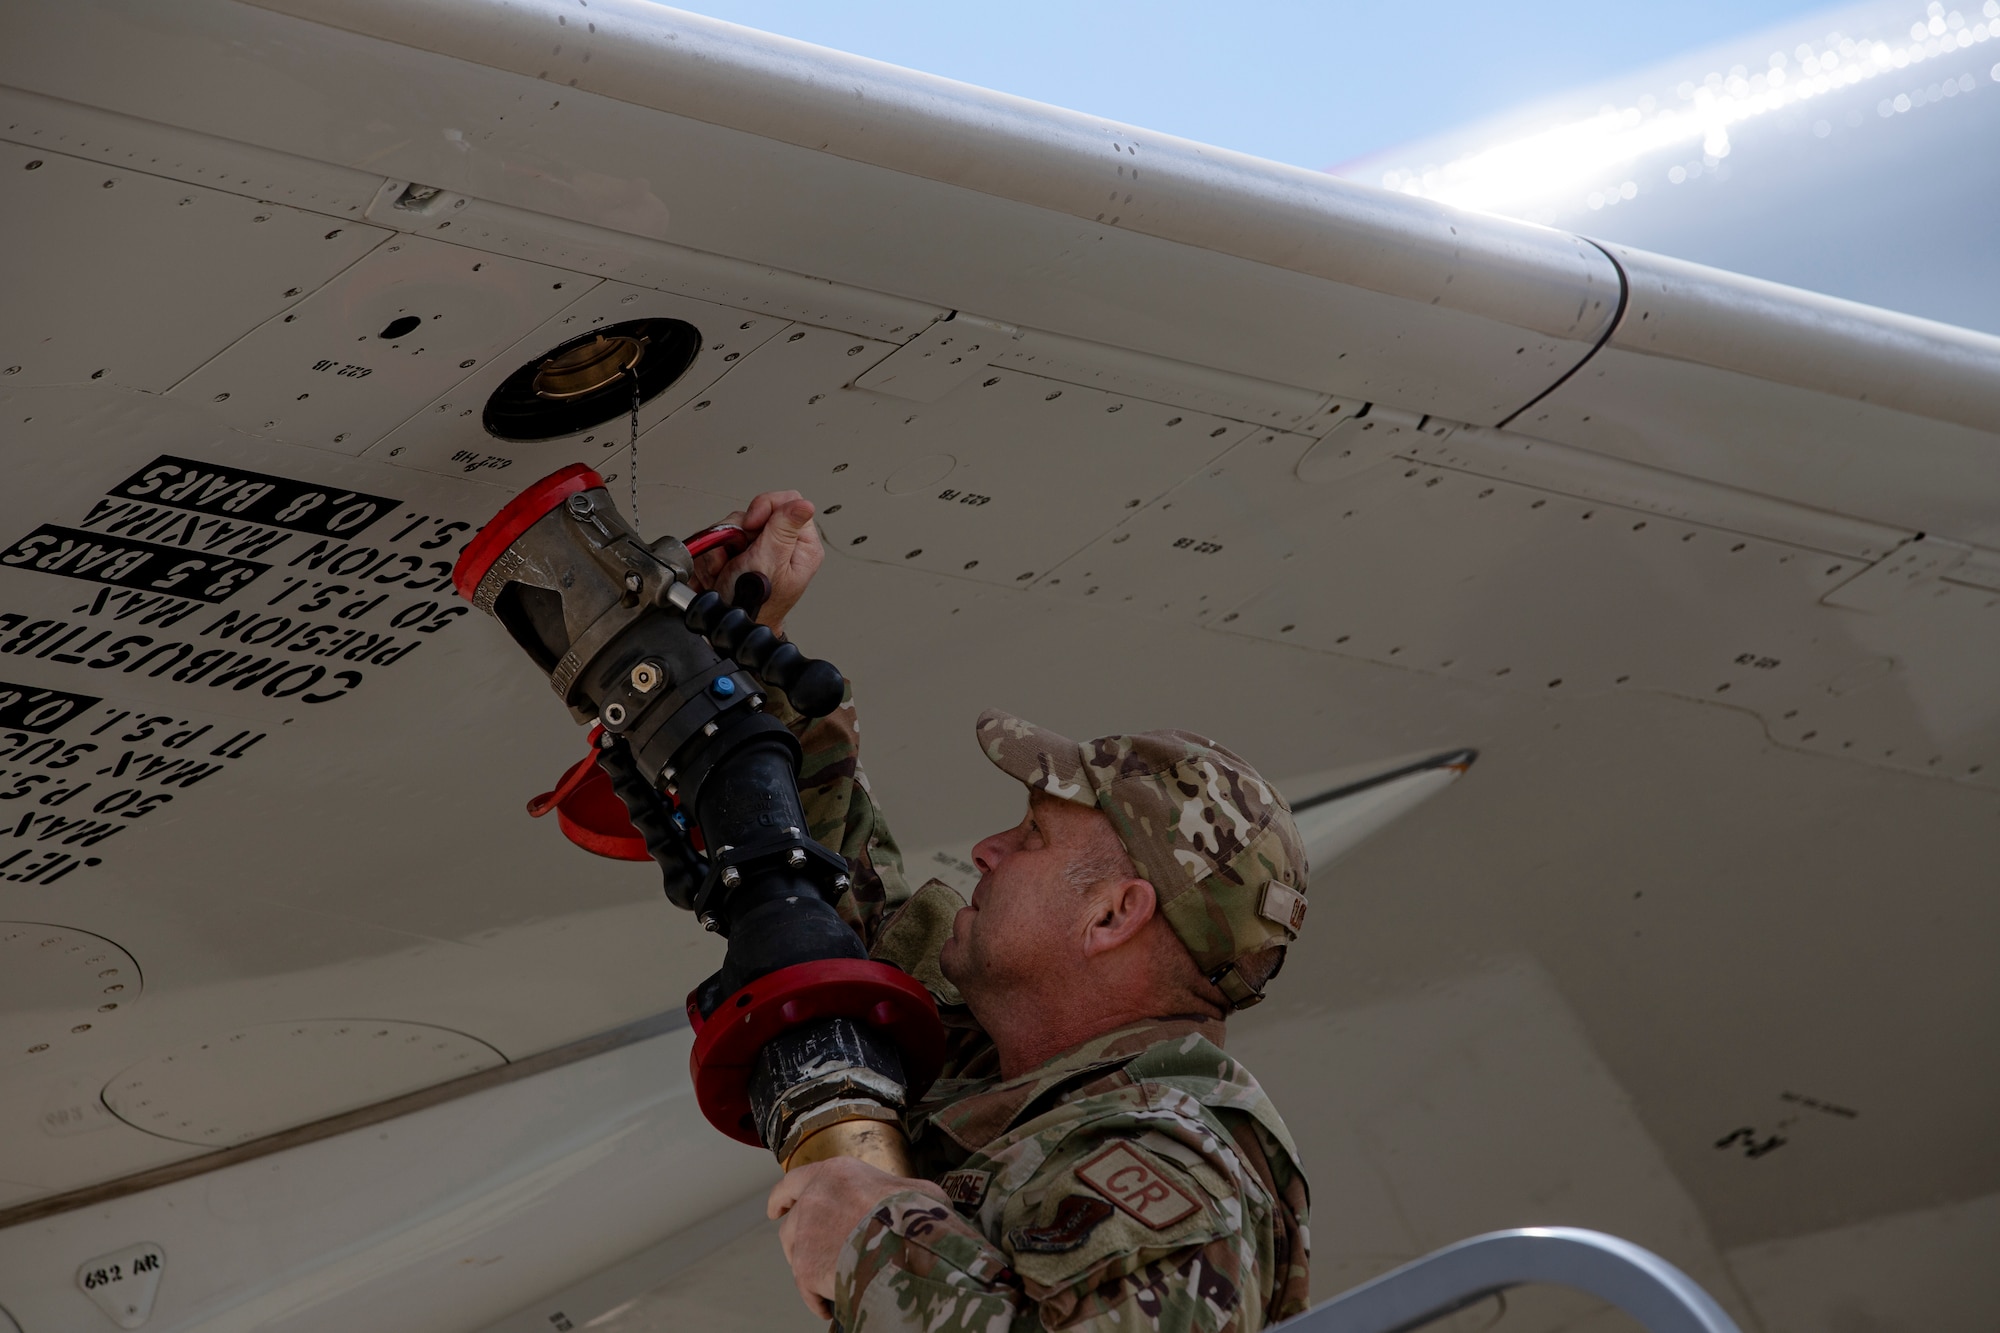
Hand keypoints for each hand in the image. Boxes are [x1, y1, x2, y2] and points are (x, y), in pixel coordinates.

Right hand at [690, 490, 822, 632]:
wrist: (734, 624)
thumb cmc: (756, 603)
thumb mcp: (769, 562)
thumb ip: (784, 529)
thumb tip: (805, 504)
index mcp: (802, 545)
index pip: (788, 500)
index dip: (764, 508)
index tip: (752, 526)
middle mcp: (784, 543)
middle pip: (755, 513)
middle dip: (736, 535)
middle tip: (736, 557)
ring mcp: (762, 548)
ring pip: (734, 527)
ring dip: (721, 550)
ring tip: (726, 571)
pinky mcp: (742, 554)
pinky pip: (721, 541)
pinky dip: (714, 557)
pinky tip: (720, 573)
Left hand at [767, 1156, 947, 1317]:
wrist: (908, 1245)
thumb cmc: (915, 1215)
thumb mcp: (915, 1189)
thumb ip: (899, 1192)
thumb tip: (910, 1202)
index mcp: (836, 1174)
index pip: (794, 1182)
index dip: (782, 1197)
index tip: (775, 1209)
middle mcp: (813, 1200)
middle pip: (792, 1223)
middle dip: (800, 1240)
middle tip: (815, 1254)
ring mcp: (806, 1236)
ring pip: (795, 1255)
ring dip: (809, 1267)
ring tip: (831, 1279)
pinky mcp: (806, 1270)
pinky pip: (807, 1290)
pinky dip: (817, 1299)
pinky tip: (832, 1304)